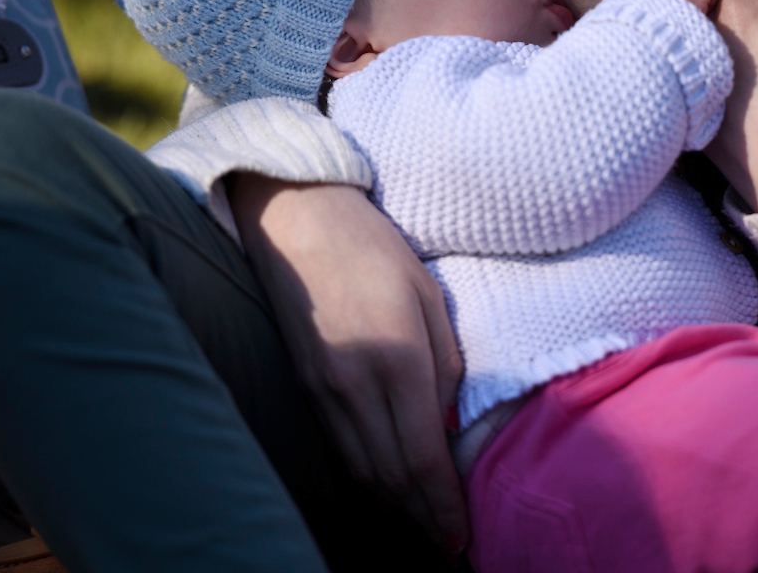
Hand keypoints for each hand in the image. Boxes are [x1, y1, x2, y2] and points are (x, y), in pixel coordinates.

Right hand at [229, 176, 467, 556]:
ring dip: (394, 508)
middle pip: (390, 478)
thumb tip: (447, 424)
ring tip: (423, 528)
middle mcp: (353, 385)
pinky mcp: (304, 386)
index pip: (423, 457)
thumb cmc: (374, 247)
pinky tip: (386, 489)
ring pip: (361, 471)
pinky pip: (339, 449)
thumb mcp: (429, 296)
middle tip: (449, 547)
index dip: (443, 506)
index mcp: (396, 358)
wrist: (296, 217)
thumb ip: (445, 366)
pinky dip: (367, 479)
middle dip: (421, 521)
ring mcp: (322, 390)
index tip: (462, 537)